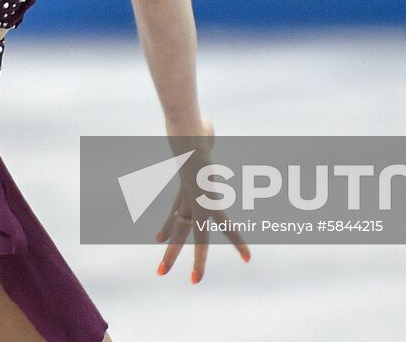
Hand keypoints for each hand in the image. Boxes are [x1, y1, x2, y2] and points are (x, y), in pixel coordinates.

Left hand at [154, 116, 251, 282]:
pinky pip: (226, 226)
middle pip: (179, 228)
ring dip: (198, 260)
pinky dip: (238, 241)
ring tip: (195, 281)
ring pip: (197, 236)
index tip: (157, 239)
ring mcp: (196, 202)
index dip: (167, 226)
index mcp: (184, 185)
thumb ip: (203, 132)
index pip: (173, 211)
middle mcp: (187, 197)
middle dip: (171, 251)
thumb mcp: (200, 132)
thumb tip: (205, 124)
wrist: (187, 132)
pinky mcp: (209, 202)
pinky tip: (247, 257)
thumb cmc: (195, 125)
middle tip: (159, 272)